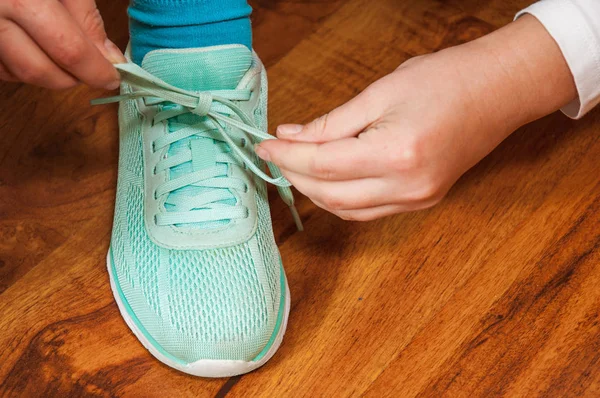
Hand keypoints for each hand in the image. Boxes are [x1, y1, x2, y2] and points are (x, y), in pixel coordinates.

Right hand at [0, 0, 124, 89]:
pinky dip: (22, 67)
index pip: (69, 50)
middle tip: (92, 70)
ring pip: (19, 74)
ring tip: (63, 53)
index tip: (113, 77)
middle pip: (41, 70)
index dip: (97, 70)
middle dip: (74, 77)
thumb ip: (85, 15)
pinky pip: (1, 69)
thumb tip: (108, 57)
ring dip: (49, 74)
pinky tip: (34, 47)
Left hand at [256, 15, 575, 220]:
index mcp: (396, 154)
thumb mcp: (381, 91)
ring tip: (297, 165)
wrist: (498, 92)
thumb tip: (291, 136)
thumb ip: (332, 122)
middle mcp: (408, 187)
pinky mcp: (422, 201)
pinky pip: (368, 212)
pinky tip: (328, 179)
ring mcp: (417, 200)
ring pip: (347, 211)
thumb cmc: (446, 80)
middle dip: (295, 175)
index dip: (286, 157)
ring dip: (316, 191)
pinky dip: (341, 199)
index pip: (323, 166)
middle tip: (276, 153)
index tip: (263, 145)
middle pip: (330, 195)